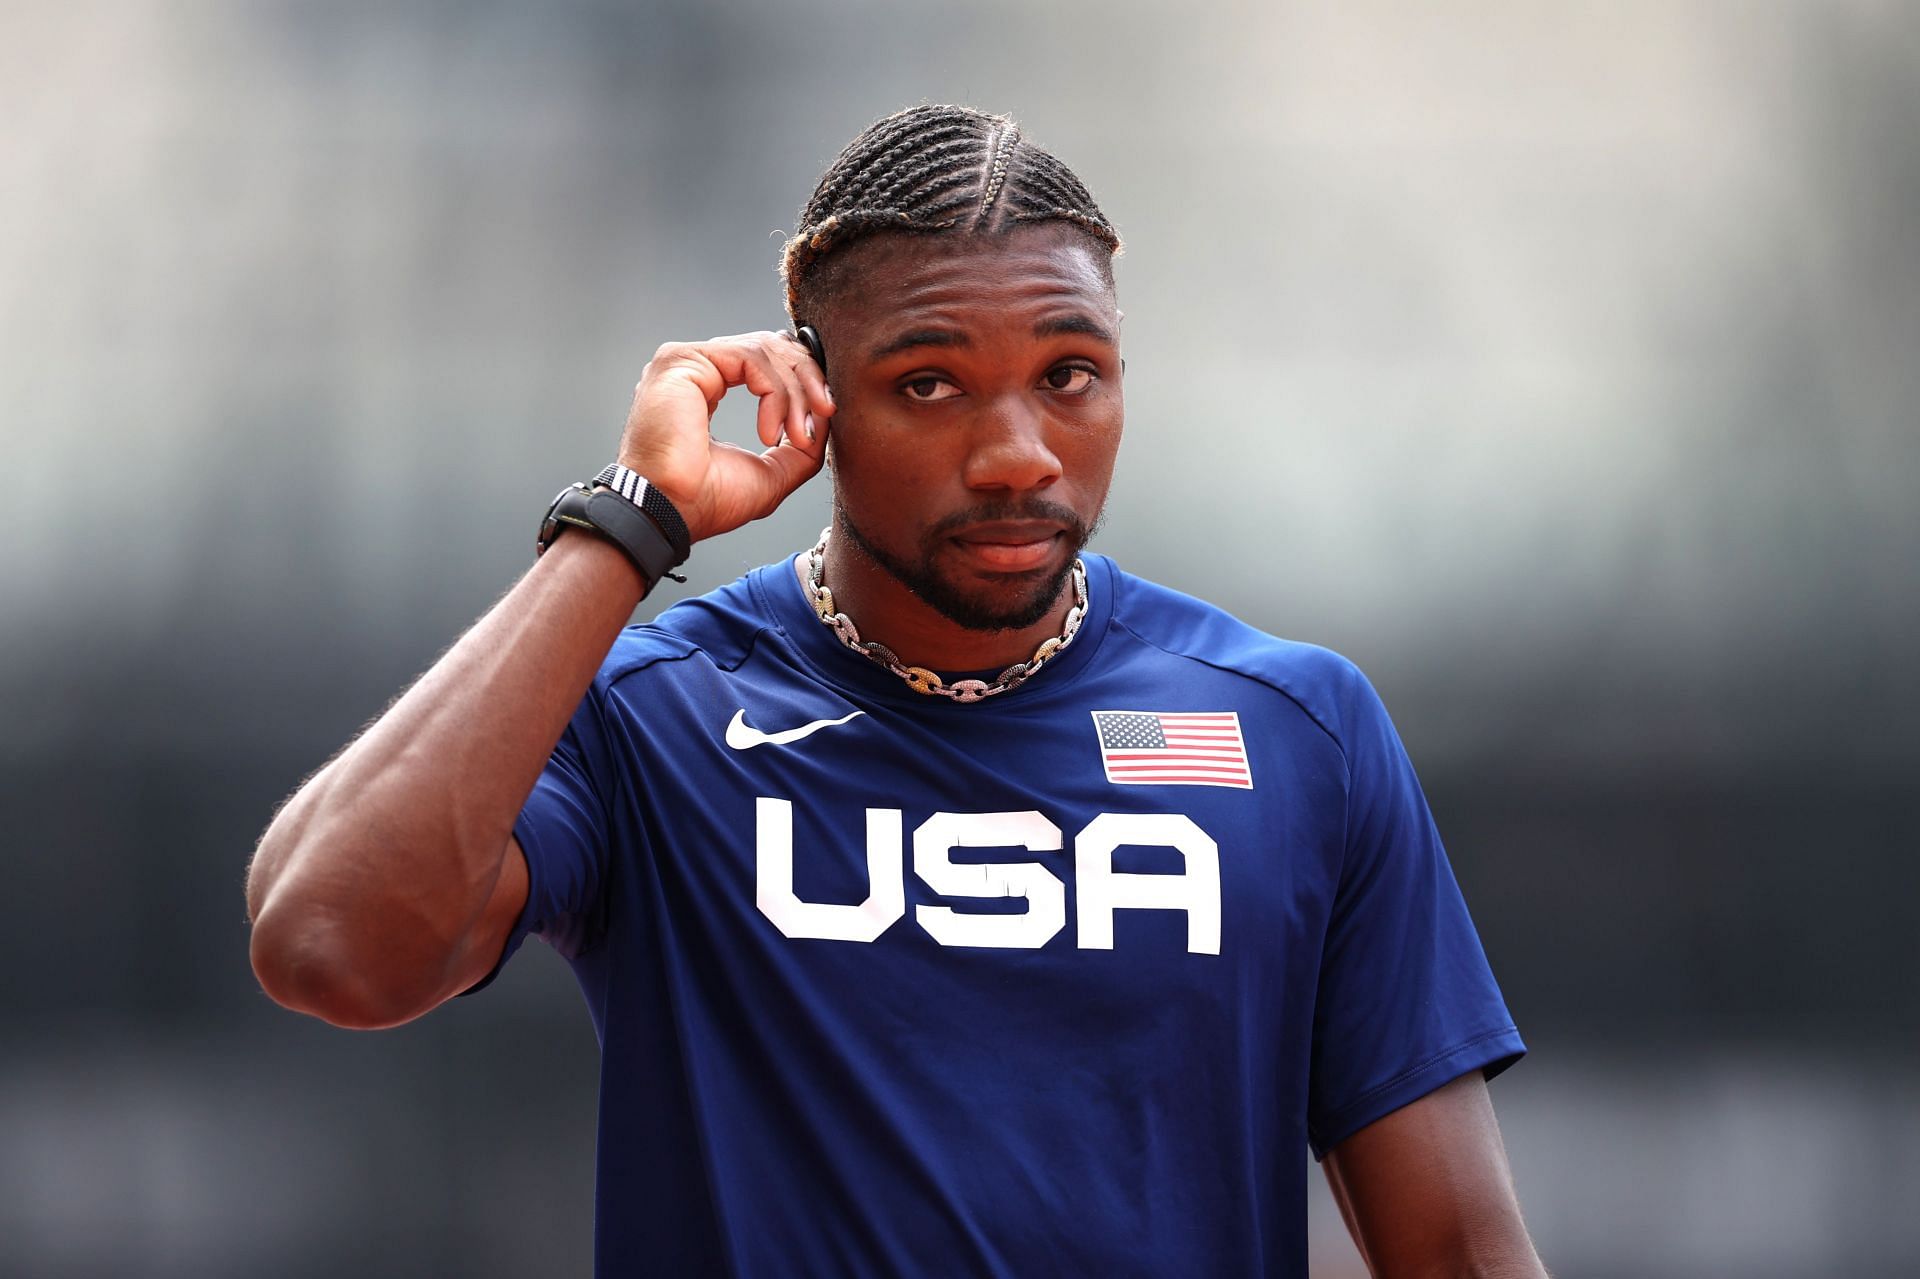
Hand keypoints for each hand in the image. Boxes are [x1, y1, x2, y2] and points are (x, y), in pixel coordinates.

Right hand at [616, 331, 834, 542]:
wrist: (670, 513)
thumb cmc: (705, 500)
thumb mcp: (773, 472)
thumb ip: (801, 444)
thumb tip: (825, 417)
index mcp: (709, 388)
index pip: (767, 361)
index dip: (804, 380)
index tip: (826, 413)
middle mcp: (697, 370)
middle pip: (771, 347)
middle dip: (807, 380)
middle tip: (825, 413)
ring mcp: (687, 361)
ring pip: (765, 350)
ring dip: (795, 393)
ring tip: (798, 434)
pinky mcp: (684, 359)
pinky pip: (750, 358)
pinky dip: (773, 392)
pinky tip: (769, 431)